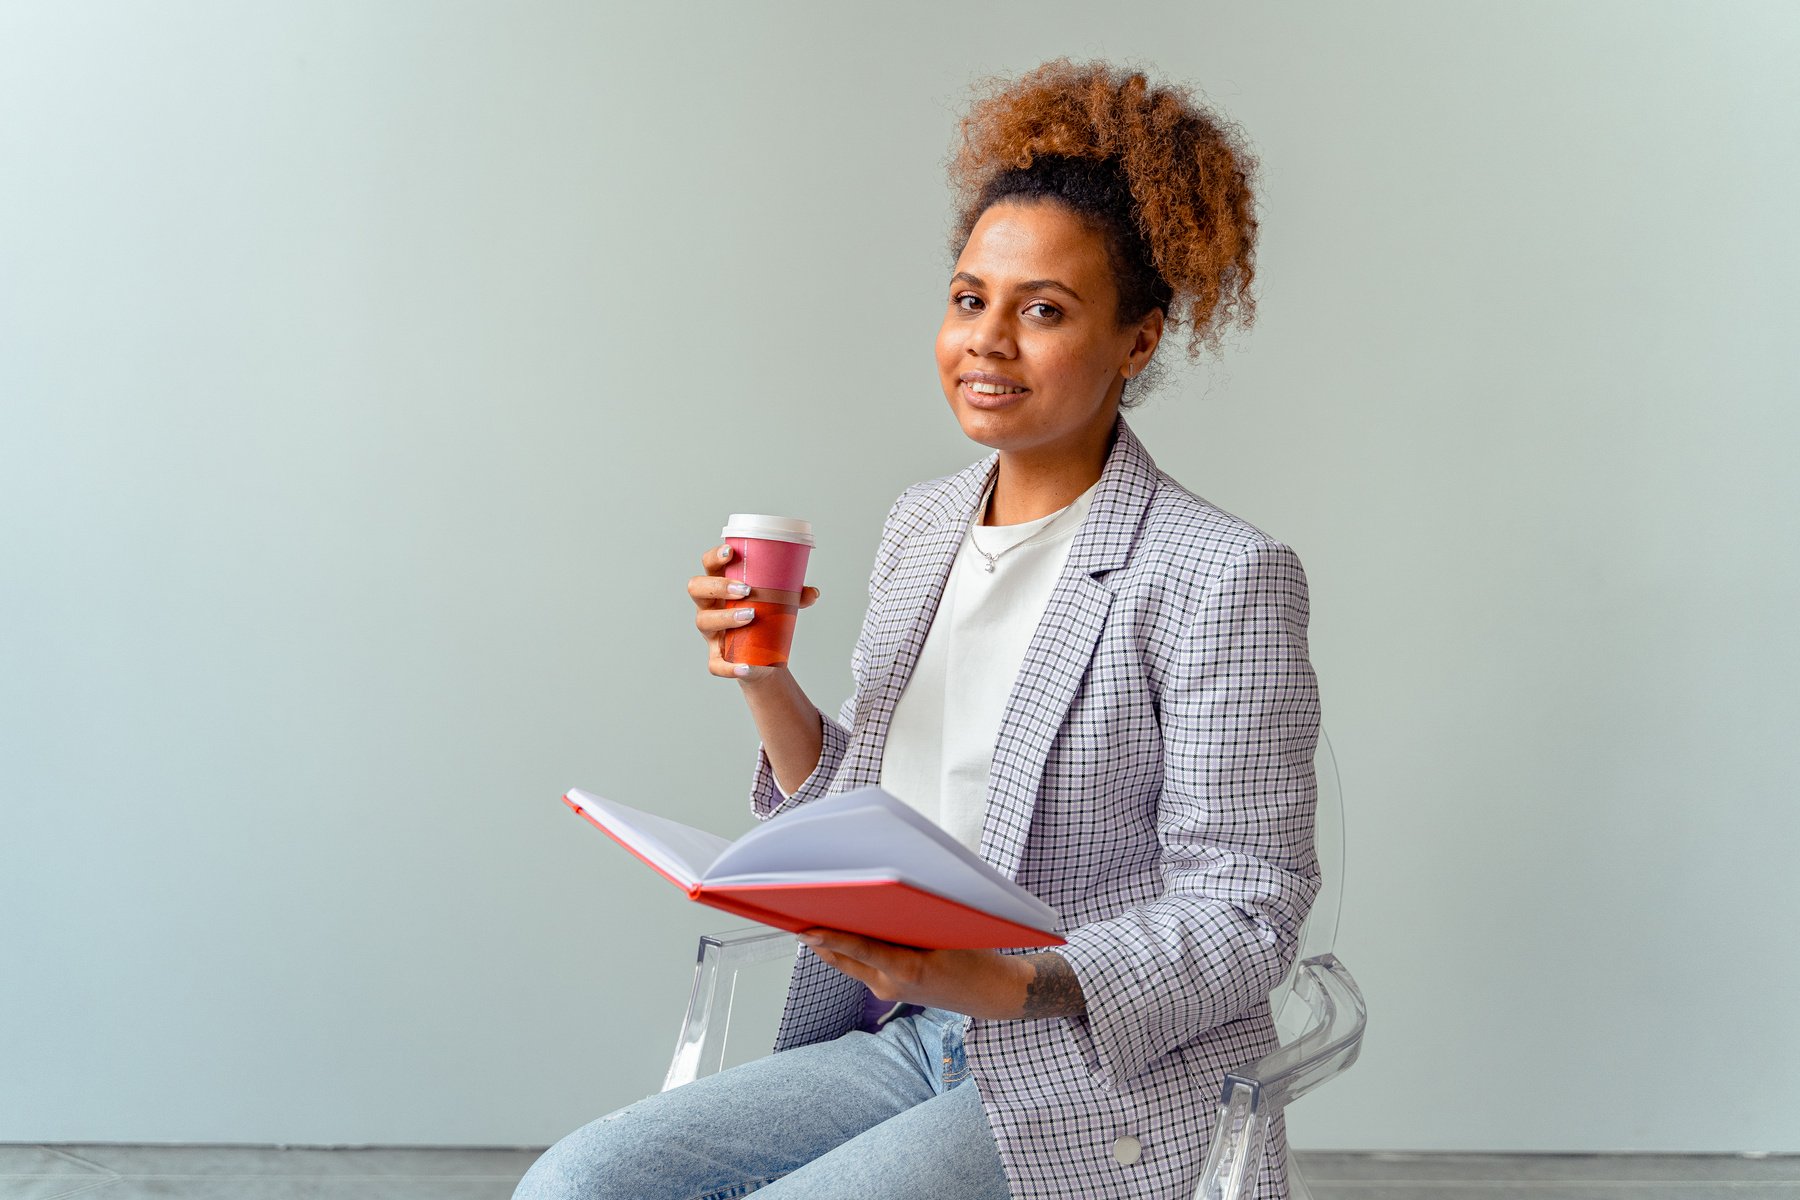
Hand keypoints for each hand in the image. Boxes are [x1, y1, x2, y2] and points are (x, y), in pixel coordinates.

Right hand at [689, 542, 818, 682]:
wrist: (762, 657)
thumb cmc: (763, 617)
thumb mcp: (779, 603)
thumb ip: (794, 595)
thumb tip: (813, 593)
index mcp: (720, 585)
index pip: (709, 566)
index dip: (714, 557)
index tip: (731, 552)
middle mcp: (708, 605)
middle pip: (697, 588)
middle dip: (719, 585)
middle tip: (746, 589)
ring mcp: (710, 631)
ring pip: (704, 621)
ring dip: (725, 617)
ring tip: (750, 615)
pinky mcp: (716, 656)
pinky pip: (715, 664)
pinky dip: (729, 667)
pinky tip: (746, 667)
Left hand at [798, 929, 1085, 1019]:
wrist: (993, 994)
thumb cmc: (976, 955)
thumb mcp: (947, 932)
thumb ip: (911, 921)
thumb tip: (879, 898)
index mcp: (907, 969)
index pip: (860, 949)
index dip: (830, 937)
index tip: (805, 928)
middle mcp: (891, 984)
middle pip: (845, 959)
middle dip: (820, 938)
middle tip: (795, 915)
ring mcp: (889, 992)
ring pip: (850, 965)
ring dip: (831, 945)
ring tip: (807, 921)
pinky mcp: (891, 992)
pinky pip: (862, 968)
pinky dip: (849, 952)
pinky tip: (837, 933)